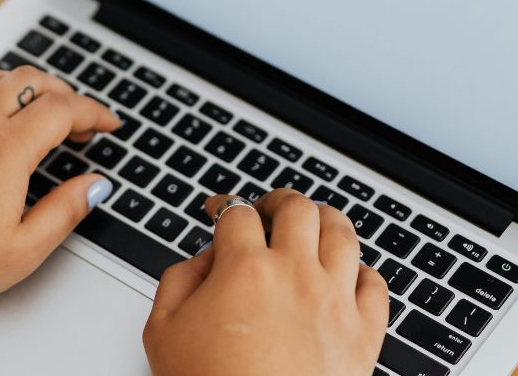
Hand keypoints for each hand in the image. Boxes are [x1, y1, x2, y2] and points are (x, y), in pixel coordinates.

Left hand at [0, 65, 120, 306]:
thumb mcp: (21, 250)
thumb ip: (65, 212)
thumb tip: (94, 186)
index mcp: (6, 150)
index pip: (63, 109)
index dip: (94, 112)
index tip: (107, 123)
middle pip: (30, 81)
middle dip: (62, 93)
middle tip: (75, 119)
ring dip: (20, 83)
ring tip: (33, 104)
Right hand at [143, 189, 388, 375]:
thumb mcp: (162, 329)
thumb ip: (178, 279)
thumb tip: (203, 258)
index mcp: (245, 270)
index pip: (238, 212)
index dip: (224, 204)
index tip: (220, 211)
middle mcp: (296, 276)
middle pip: (298, 208)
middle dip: (277, 201)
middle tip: (267, 209)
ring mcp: (336, 302)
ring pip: (343, 233)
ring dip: (323, 220)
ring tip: (311, 225)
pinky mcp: (364, 334)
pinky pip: (375, 283)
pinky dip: (360, 270)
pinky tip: (344, 274)